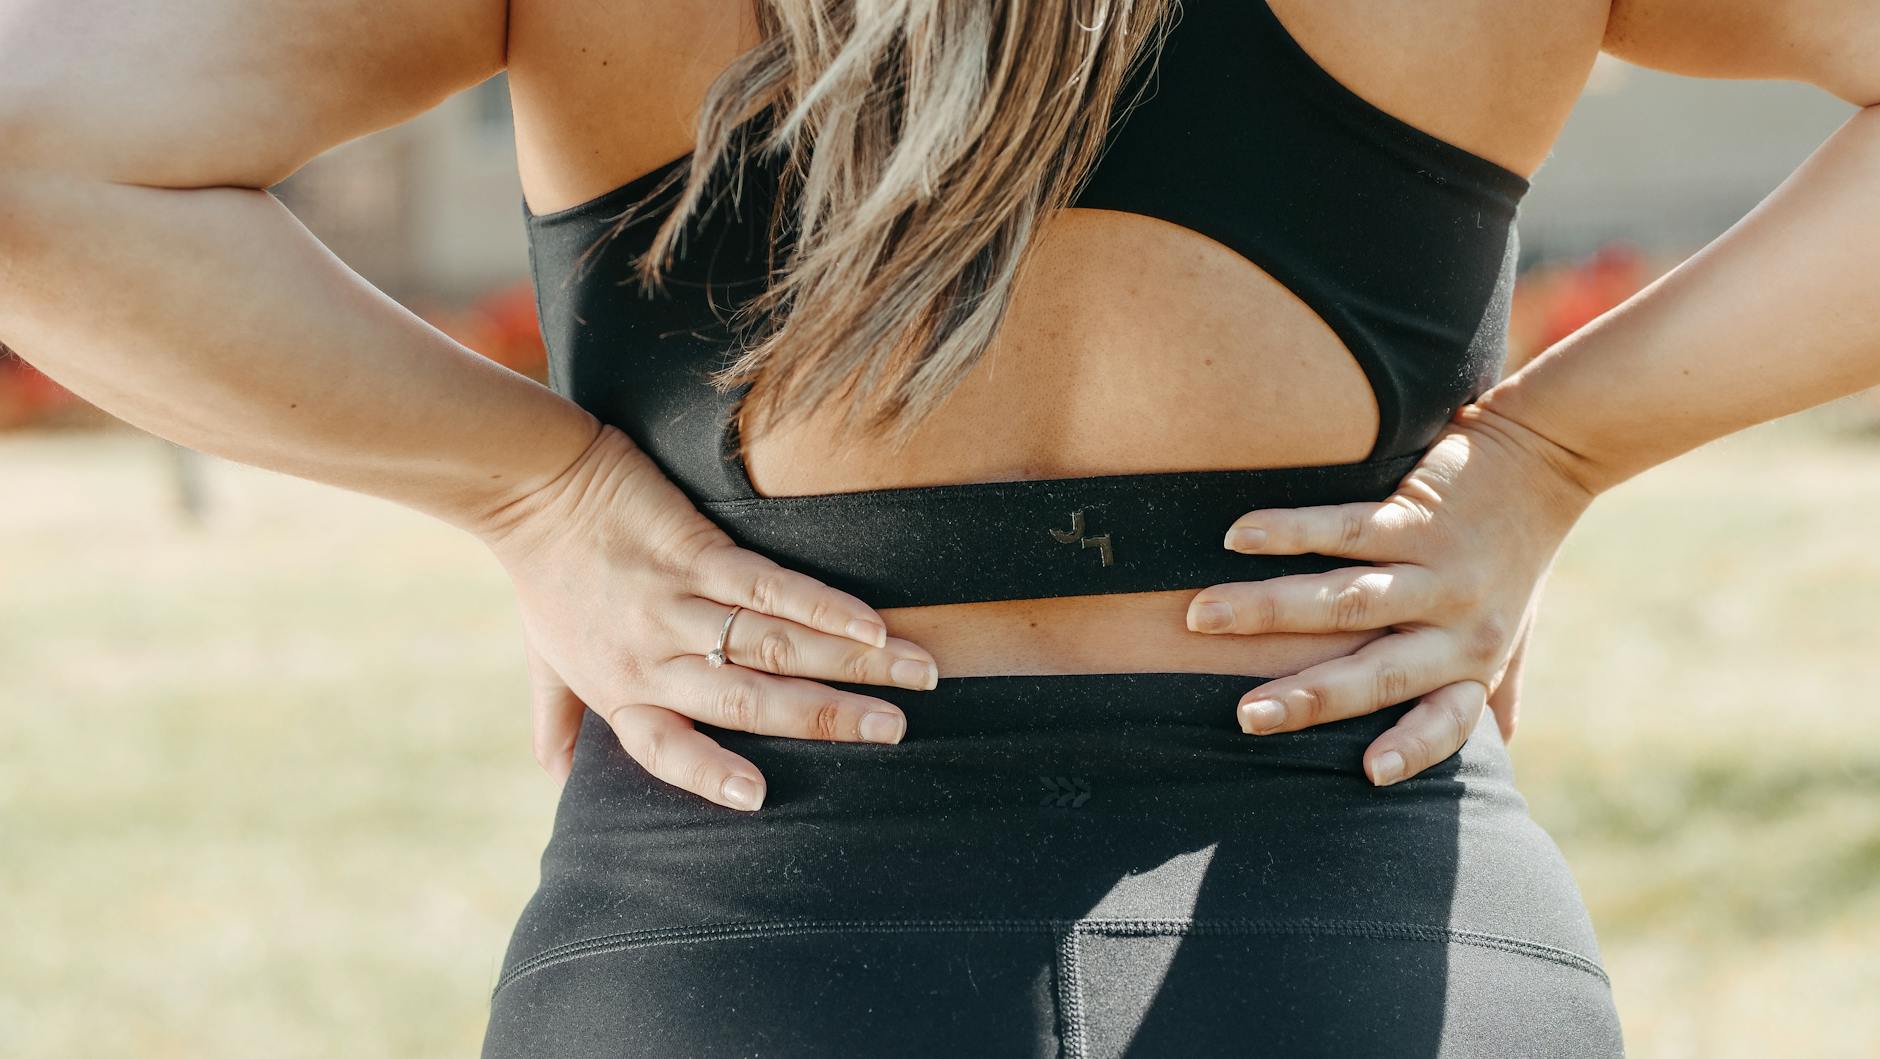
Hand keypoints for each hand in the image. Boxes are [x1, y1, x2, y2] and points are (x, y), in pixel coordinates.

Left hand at [475, 424, 939, 810]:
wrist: (529, 484)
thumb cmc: (541, 574)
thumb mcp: (542, 658)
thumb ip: (558, 720)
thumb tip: (557, 779)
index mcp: (621, 692)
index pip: (669, 750)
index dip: (711, 775)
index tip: (760, 798)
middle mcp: (651, 657)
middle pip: (752, 701)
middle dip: (832, 718)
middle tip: (898, 732)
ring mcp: (675, 603)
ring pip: (776, 645)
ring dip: (852, 663)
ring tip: (916, 676)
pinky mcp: (692, 549)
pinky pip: (768, 586)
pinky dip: (824, 607)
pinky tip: (872, 623)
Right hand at [1183, 402, 1596, 786]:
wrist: (1547, 458)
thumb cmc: (1517, 554)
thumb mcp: (1516, 629)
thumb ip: (1500, 686)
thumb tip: (1504, 746)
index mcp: (1473, 662)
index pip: (1447, 721)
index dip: (1412, 748)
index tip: (1369, 774)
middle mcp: (1456, 625)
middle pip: (1377, 672)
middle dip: (1308, 697)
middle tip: (1245, 717)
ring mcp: (1436, 570)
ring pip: (1346, 600)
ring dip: (1269, 609)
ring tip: (1203, 616)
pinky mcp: (1417, 513)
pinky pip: (1347, 528)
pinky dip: (1288, 531)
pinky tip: (1238, 536)